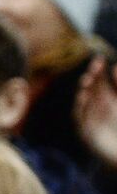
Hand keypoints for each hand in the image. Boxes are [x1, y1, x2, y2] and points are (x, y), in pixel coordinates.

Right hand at [75, 56, 116, 170]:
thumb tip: (115, 67)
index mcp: (109, 101)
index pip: (100, 82)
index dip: (98, 71)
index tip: (99, 59)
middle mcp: (98, 109)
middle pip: (91, 90)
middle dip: (91, 78)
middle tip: (94, 67)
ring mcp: (92, 120)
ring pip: (83, 102)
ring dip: (84, 91)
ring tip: (88, 80)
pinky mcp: (87, 133)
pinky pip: (80, 119)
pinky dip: (80, 107)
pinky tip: (84, 97)